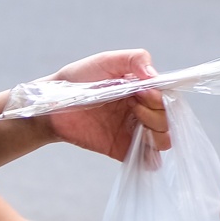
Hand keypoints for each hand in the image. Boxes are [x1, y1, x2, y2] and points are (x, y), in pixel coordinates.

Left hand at [41, 50, 169, 159]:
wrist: (52, 104)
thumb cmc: (79, 78)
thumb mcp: (107, 60)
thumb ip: (135, 60)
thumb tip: (155, 75)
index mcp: (142, 90)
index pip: (167, 98)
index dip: (161, 98)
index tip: (142, 93)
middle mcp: (142, 112)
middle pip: (167, 120)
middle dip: (156, 114)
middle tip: (133, 105)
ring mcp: (132, 131)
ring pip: (163, 140)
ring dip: (157, 134)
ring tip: (136, 121)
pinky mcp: (122, 149)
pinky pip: (147, 160)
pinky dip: (151, 159)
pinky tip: (141, 150)